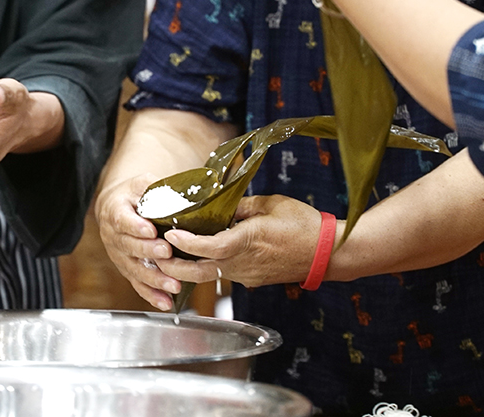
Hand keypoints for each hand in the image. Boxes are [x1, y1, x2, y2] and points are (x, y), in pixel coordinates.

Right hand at [95, 174, 182, 310]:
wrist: (116, 208)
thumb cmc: (134, 195)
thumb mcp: (142, 184)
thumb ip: (156, 189)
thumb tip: (179, 195)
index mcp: (115, 211)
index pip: (122, 219)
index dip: (135, 226)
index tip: (150, 229)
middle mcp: (113, 236)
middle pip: (128, 247)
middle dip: (148, 251)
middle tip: (167, 253)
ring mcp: (119, 255)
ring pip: (134, 269)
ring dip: (154, 278)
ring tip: (173, 285)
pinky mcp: (127, 269)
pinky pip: (137, 284)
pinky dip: (151, 295)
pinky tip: (166, 303)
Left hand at [156, 195, 325, 287]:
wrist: (328, 254)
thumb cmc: (303, 225)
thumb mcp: (270, 204)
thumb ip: (241, 205)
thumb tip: (220, 205)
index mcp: (247, 242)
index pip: (209, 247)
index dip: (186, 243)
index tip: (169, 234)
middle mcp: (243, 264)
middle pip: (200, 272)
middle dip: (174, 265)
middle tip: (156, 253)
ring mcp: (246, 275)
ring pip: (209, 275)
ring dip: (188, 266)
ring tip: (169, 254)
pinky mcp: (252, 279)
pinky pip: (224, 274)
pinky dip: (208, 266)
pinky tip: (199, 255)